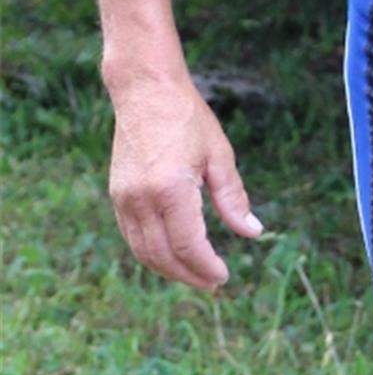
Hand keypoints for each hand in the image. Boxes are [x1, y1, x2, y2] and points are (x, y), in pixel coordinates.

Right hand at [108, 77, 262, 289]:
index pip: (188, 246)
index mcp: (171, 189)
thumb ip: (234, 199)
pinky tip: (172, 255)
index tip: (224, 277)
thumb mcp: (219, 156)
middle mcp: (142, 198)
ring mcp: (124, 198)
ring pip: (143, 251)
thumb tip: (253, 233)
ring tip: (194, 275)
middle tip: (212, 283)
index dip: (206, 267)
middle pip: (163, 256)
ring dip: (169, 270)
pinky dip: (151, 253)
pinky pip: (132, 236)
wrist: (145, 91)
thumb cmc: (187, 118)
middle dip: (188, 276)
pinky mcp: (117, 195)